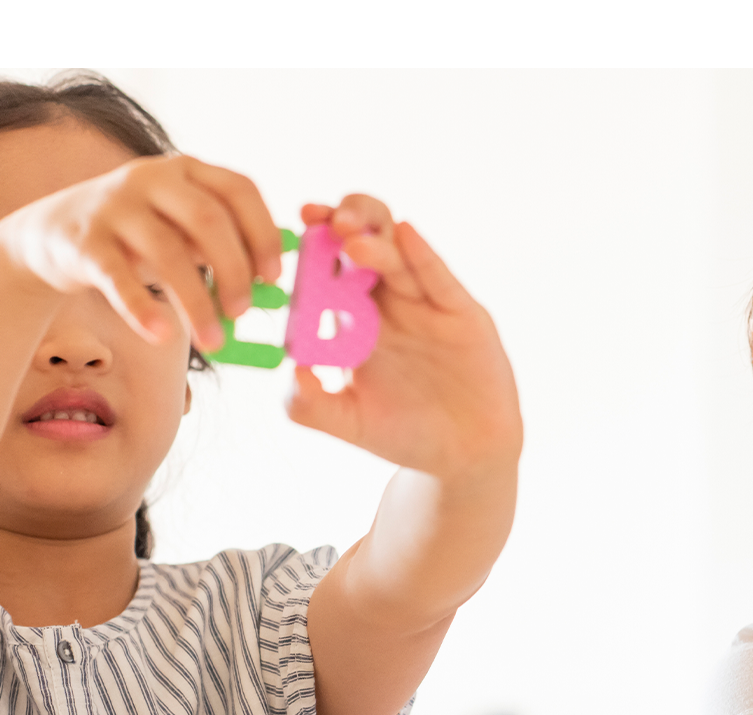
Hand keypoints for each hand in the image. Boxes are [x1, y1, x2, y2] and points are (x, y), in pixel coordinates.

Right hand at [0, 154, 282, 350]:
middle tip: (243, 312)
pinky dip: (142, 308)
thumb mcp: (178, 229)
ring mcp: (114, 206)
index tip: (273, 276)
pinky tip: (161, 335)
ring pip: (167, 252)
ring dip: (197, 302)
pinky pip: (118, 277)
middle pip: (208, 220)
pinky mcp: (83, 239)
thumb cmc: (133, 236)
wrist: (48, 235)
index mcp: (185, 170)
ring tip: (213, 340)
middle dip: (234, 270)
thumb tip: (266, 284)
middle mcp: (151, 178)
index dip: (263, 232)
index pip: (239, 188)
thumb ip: (218, 247)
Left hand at [284, 196, 522, 476]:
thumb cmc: (406, 434)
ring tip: (349, 234)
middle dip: (342, 222)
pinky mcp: (462, 315)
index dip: (313, 246)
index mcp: (357, 320)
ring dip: (374, 237)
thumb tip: (289, 371)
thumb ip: (310, 405)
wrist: (464, 457)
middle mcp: (390, 303)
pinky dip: (421, 255)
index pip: (331, 269)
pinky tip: (405, 234)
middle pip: (365, 242)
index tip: (292, 229)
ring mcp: (427, 305)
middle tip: (318, 219)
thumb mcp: (349, 421)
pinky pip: (439, 279)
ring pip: (399, 253)